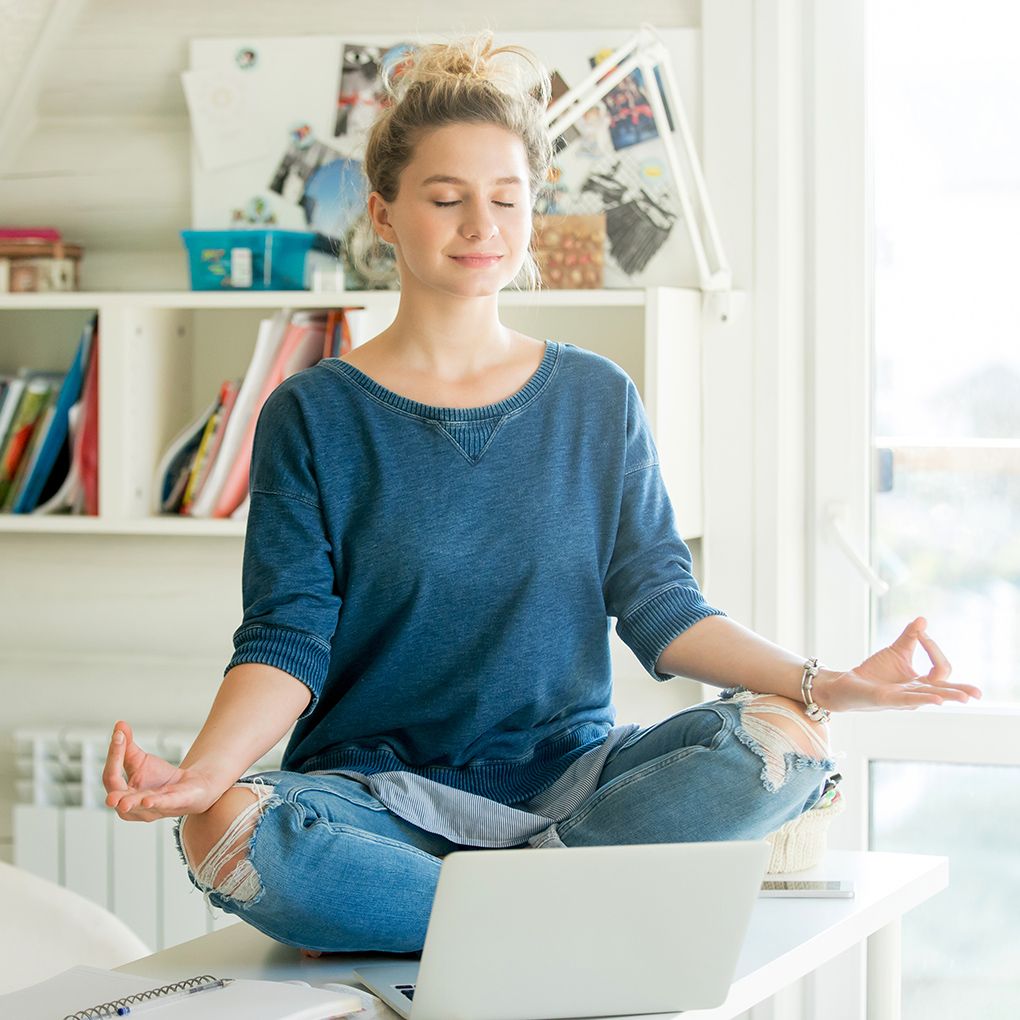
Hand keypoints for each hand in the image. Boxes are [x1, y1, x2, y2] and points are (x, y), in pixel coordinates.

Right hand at [103, 721, 224, 821]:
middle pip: (121, 797)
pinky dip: (157, 802)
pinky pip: (164, 804)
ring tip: (124, 803)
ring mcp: (153, 809)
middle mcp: (133, 808)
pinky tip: (148, 800)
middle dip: (116, 797)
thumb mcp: (140, 760)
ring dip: (133, 803)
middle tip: (110, 798)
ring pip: (140, 806)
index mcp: (122, 794)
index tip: (119, 735)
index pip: (112, 777)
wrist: (190, 786)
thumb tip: (119, 724)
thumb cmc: (160, 778)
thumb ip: (127, 745)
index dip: (114, 756)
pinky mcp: (174, 804)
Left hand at [816, 617, 981, 712]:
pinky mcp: (887, 700)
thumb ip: (910, 637)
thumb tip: (922, 619)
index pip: (940, 669)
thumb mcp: (896, 651)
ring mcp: (902, 698)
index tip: (921, 633)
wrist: (848, 683)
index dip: (934, 649)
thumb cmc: (875, 672)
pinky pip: (908, 700)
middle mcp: (916, 692)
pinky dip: (922, 699)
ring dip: (947, 696)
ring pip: (929, 697)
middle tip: (977, 693)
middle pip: (943, 691)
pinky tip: (936, 699)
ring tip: (965, 697)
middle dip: (960, 691)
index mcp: (920, 682)